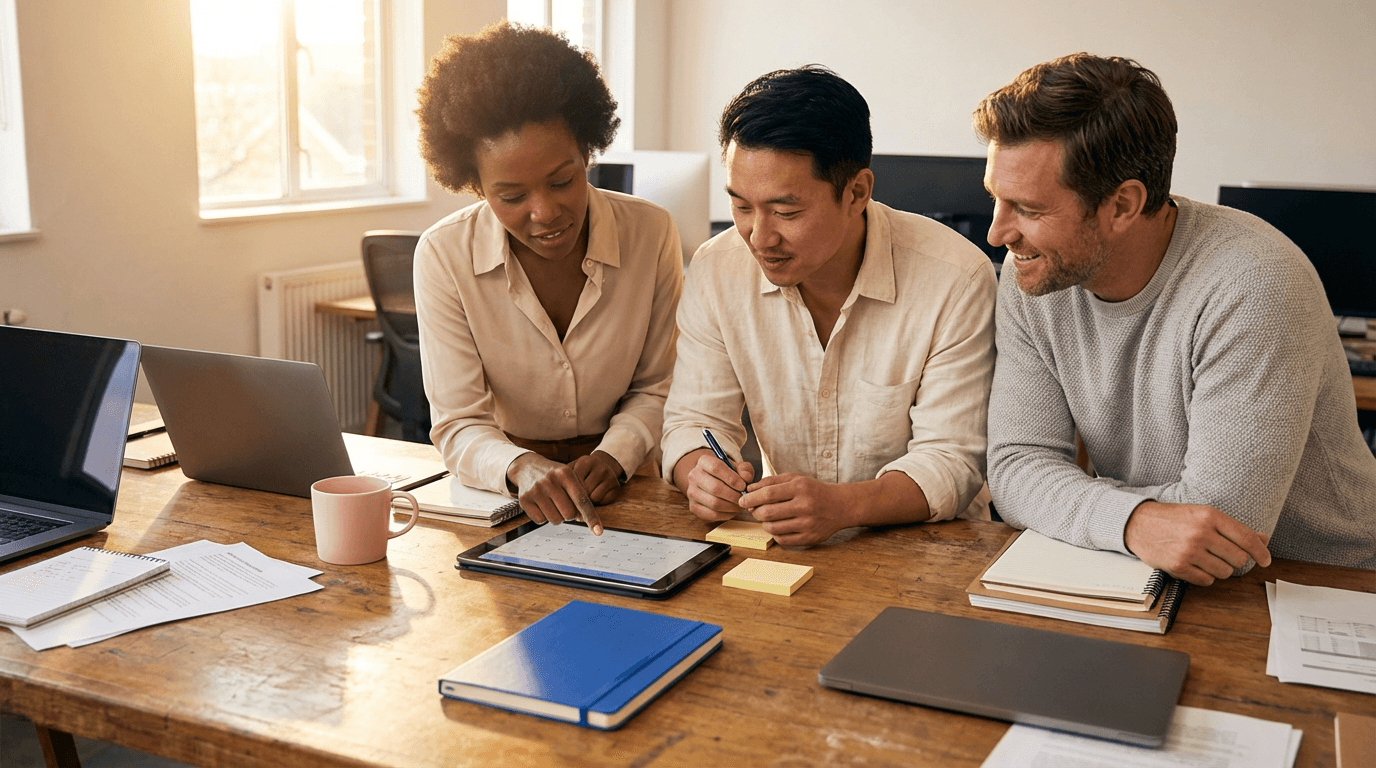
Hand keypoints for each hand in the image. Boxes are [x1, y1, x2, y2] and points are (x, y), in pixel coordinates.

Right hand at [507, 453, 603, 534]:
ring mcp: (536, 490)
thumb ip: (578, 494)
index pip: (582, 500)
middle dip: (570, 514)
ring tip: (552, 504)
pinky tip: (541, 505)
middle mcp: (550, 481)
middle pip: (569, 514)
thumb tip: (583, 518)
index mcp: (565, 473)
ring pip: (555, 520)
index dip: (591, 517)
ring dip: (557, 517)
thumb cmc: (553, 475)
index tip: (598, 532)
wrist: (527, 466)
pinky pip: (540, 521)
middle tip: (564, 504)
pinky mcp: (524, 500)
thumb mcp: (568, 476)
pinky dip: (543, 517)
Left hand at [569, 450, 624, 504]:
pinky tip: (594, 498)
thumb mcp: (574, 467)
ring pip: (593, 498)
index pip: (574, 482)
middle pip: (584, 491)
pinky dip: (597, 502)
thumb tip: (555, 496)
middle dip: (577, 498)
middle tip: (573, 501)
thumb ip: (564, 477)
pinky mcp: (616, 487)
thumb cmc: (584, 469)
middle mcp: (600, 468)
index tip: (564, 496)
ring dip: (587, 501)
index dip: (568, 491)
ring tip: (584, 499)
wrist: (606, 463)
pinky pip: (603, 501)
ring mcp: (610, 477)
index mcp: (586, 462)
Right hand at [673, 448, 753, 521]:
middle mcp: (694, 476)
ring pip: (713, 503)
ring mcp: (692, 492)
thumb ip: (745, 469)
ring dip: (731, 506)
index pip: (716, 468)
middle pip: (715, 488)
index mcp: (704, 461)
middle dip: (733, 495)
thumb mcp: (738, 467)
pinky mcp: (693, 507)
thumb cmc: (728, 474)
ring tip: (740, 505)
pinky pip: (712, 514)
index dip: (732, 478)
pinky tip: (733, 511)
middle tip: (744, 498)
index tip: (743, 486)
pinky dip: (726, 515)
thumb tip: (746, 478)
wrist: (714, 482)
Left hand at [739, 474, 851, 546]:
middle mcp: (805, 506)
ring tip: (768, 518)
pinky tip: (779, 527)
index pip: (768, 494)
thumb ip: (771, 481)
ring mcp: (808, 524)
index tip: (742, 500)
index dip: (751, 498)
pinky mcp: (810, 538)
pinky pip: (783, 540)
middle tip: (755, 510)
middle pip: (767, 513)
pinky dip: (775, 534)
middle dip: (756, 512)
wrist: (840, 506)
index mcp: (800, 488)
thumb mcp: (795, 479)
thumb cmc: (814, 491)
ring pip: (773, 528)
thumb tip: (750, 489)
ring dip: (764, 524)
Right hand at [1123, 501, 1271, 585]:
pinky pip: (1207, 580)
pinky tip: (1195, 565)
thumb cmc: (1173, 519)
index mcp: (1210, 516)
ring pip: (1225, 572)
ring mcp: (1189, 551)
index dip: (1261, 552)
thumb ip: (1233, 528)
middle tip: (1224, 555)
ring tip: (1206, 559)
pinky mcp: (1178, 566)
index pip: (1246, 538)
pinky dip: (1205, 576)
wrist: (1138, 523)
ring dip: (1220, 569)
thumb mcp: (1202, 515)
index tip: (1266, 560)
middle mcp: (1201, 533)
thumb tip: (1263, 539)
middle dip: (1235, 560)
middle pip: (1239, 558)